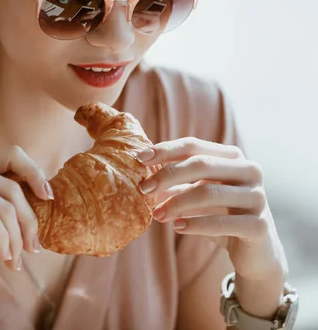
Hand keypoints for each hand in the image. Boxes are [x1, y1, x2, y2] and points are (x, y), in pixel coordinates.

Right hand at [0, 145, 52, 289]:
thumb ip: (0, 203)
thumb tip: (42, 196)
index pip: (12, 153)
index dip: (35, 173)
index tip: (48, 198)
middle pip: (14, 187)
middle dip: (29, 221)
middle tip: (33, 248)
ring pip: (7, 208)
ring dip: (17, 239)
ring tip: (16, 260)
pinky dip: (5, 245)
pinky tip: (5, 260)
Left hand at [136, 137, 287, 282]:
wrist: (256, 251)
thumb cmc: (220, 215)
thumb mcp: (196, 193)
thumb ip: (175, 182)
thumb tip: (141, 173)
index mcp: (233, 157)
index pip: (193, 145)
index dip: (165, 150)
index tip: (139, 159)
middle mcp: (250, 171)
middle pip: (201, 164)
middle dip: (167, 175)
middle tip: (143, 189)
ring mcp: (257, 197)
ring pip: (208, 192)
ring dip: (176, 203)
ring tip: (157, 215)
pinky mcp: (259, 225)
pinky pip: (221, 222)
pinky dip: (195, 224)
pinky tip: (177, 226)